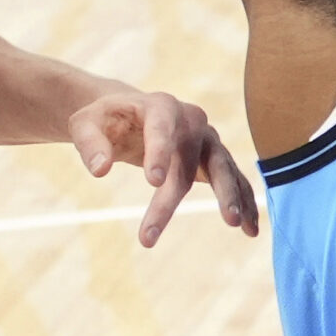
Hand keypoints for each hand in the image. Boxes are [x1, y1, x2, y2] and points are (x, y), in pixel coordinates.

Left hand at [69, 89, 260, 245]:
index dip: (159, 153)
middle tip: (193, 224)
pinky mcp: (213, 158)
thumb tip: (100, 170)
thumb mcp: (86, 124)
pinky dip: (243, 201)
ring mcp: (206, 139)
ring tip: (236, 225)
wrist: (131, 113)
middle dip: (191, 192)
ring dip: (231, 195)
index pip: (162, 129)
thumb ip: (90, 143)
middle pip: (192, 159)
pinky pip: (232, 179)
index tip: (152, 182)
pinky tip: (250, 229)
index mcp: (160, 106)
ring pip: (222, 167)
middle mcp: (191, 120)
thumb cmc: (107, 120)